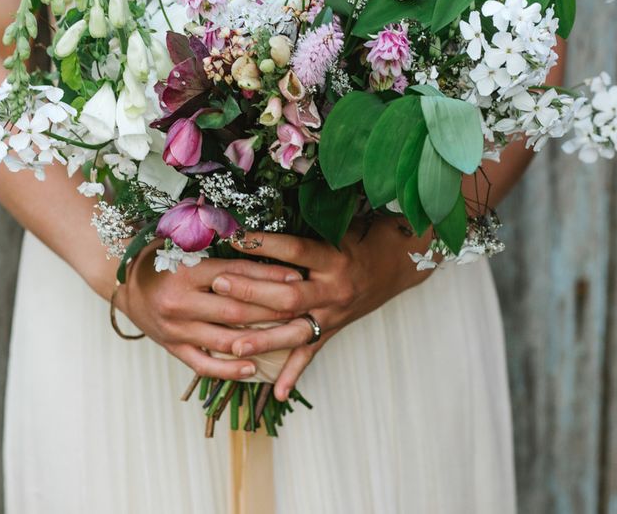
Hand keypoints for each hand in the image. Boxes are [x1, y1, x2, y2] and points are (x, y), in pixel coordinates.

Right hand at [115, 240, 301, 380]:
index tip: (295, 277)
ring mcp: (176, 329)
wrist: (124, 282)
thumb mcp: (184, 244)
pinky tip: (253, 367)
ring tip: (287, 336)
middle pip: (236, 310)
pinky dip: (230, 370)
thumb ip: (216, 245)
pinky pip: (204, 365)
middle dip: (273, 310)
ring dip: (259, 340)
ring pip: (226, 339)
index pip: (236, 275)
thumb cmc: (161, 258)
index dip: (268, 276)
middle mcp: (180, 302)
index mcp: (186, 271)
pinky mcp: (173, 348)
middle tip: (301, 308)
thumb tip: (258, 240)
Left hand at [212, 218, 432, 399]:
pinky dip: (294, 374)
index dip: (265, 244)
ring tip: (234, 345)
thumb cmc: (359, 238)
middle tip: (220, 285)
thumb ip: (301, 232)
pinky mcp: (334, 330)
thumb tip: (257, 225)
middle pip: (290, 295)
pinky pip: (312, 354)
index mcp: (334, 258)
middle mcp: (335, 288)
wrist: (396, 262)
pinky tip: (277, 392)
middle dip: (253, 292)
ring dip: (265, 340)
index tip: (235, 237)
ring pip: (297, 331)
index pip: (295, 250)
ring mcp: (334, 314)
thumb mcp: (337, 227)